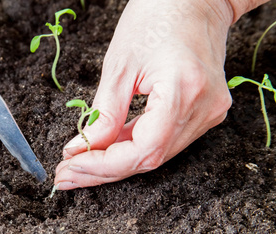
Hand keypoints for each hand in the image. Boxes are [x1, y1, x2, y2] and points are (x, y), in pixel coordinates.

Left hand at [54, 0, 234, 189]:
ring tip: (78, 164)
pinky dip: (131, 147)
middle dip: (102, 171)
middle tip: (67, 176)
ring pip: (155, 154)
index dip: (103, 166)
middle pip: (149, 159)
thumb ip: (102, 114)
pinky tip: (105, 149)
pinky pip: (163, 140)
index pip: (143, 151)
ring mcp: (209, 113)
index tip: (70, 167)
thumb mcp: (119, 64)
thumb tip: (80, 150)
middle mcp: (204, 109)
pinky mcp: (204, 112)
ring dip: (114, 163)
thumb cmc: (157, 16)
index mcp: (184, 91)